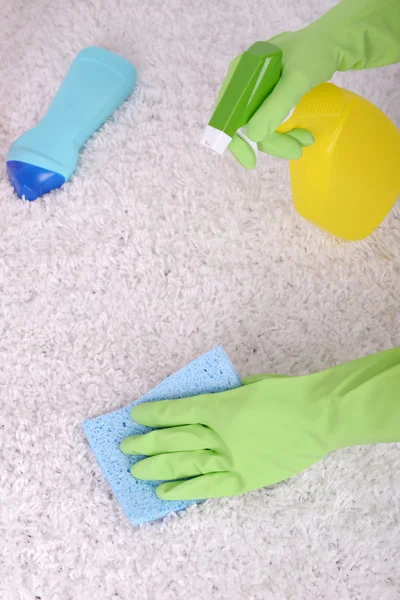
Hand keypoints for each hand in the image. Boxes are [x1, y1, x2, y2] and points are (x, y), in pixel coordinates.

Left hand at [120, 348, 399, 499]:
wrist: (318, 417)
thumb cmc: (285, 393)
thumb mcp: (248, 383)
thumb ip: (222, 394)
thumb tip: (203, 402)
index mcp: (220, 407)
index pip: (177, 411)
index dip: (154, 413)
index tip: (137, 414)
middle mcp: (218, 435)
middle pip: (174, 439)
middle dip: (147, 442)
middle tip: (126, 446)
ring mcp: (230, 459)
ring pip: (185, 464)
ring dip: (158, 467)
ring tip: (135, 470)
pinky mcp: (243, 479)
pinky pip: (208, 487)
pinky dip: (185, 490)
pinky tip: (165, 493)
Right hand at [221, 28, 338, 167]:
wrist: (335, 42)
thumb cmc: (316, 52)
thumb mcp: (298, 79)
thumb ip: (276, 105)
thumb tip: (253, 136)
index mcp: (241, 71)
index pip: (226, 113)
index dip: (234, 139)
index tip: (251, 161)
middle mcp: (244, 82)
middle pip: (246, 124)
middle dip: (271, 141)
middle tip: (297, 151)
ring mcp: (256, 91)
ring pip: (260, 126)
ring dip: (282, 139)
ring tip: (306, 140)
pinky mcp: (269, 97)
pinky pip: (270, 121)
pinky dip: (285, 131)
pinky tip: (302, 134)